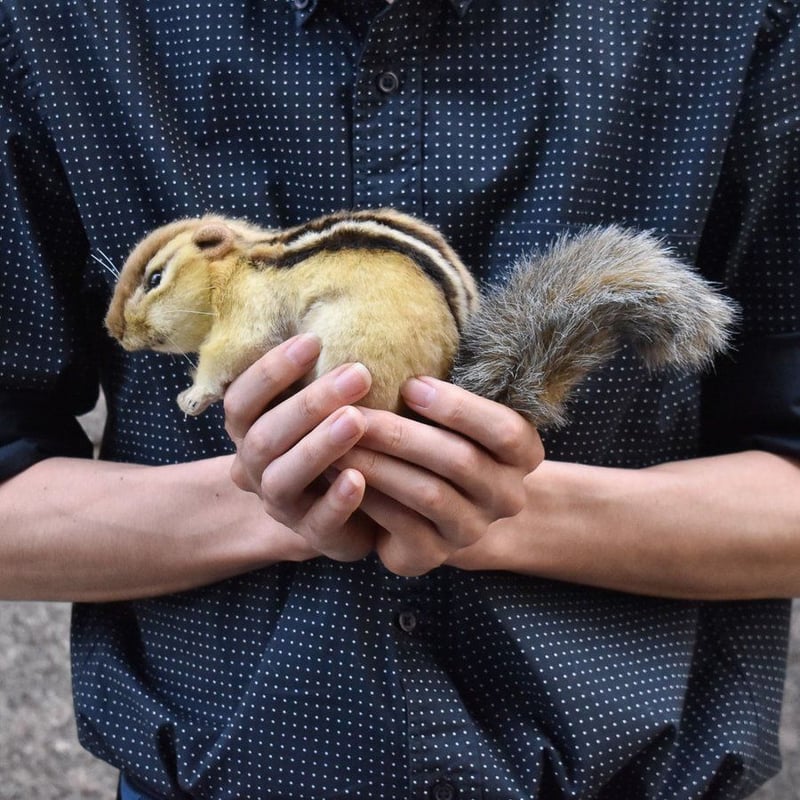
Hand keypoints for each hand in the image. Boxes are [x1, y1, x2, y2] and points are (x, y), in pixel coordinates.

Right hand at [224, 334, 376, 561]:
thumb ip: (318, 379)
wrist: (341, 515)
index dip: (271, 371)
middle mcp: (256, 469)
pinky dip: (337, 500)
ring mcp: (282, 506)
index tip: (313, 340)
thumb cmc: (330, 448)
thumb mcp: (316, 411)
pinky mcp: (314, 536)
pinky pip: (319, 523)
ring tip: (356, 420)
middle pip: (263, 437)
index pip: (242, 401)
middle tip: (357, 374)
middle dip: (308, 404)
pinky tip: (360, 478)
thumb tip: (343, 319)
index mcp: (252, 432)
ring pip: (283, 478)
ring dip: (318, 447)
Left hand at [334, 377, 543, 574]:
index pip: (504, 430)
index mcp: (523, 454)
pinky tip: (340, 475)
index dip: (459, 408)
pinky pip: (402, 526)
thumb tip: (397, 344)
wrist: (437, 513)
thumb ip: (443, 393)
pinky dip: (369, 498)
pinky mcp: (434, 556)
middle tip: (353, 414)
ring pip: (429, 494)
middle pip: (460, 461)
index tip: (411, 383)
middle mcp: (506, 496)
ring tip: (338, 443)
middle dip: (401, 435)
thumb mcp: (455, 418)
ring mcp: (472, 529)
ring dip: (379, 465)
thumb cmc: (441, 443)